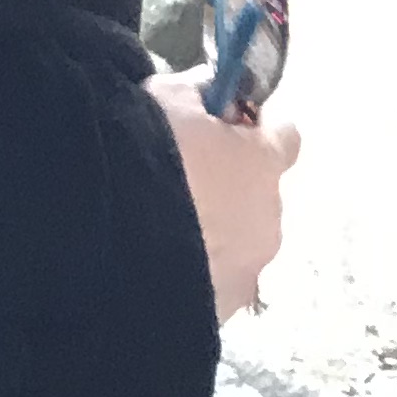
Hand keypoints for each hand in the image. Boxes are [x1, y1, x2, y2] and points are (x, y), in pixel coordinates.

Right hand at [146, 71, 300, 318]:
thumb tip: (213, 90)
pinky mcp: (226, 306)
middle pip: (258, 192)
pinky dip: (198, 269)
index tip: (220, 130)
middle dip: (228, 185)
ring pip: (239, 239)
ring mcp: (251, 267)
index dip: (252, 131)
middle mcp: (270, 215)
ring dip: (213, 231)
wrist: (112, 238)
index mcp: (264, 162)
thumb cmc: (147, 153)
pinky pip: (219, 279)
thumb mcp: (167, 97)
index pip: (284, 136)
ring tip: (162, 227)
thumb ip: (200, 92)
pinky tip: (158, 261)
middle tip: (178, 179)